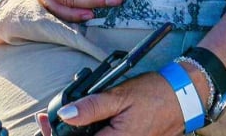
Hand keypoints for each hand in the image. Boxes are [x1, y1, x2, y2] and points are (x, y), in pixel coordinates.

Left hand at [38, 72, 183, 135]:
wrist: (182, 98)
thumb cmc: (154, 95)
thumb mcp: (120, 96)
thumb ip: (92, 107)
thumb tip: (65, 114)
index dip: (56, 135)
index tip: (43, 122)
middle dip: (61, 135)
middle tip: (44, 120)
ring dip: (73, 134)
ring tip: (56, 119)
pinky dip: (87, 132)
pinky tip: (77, 121)